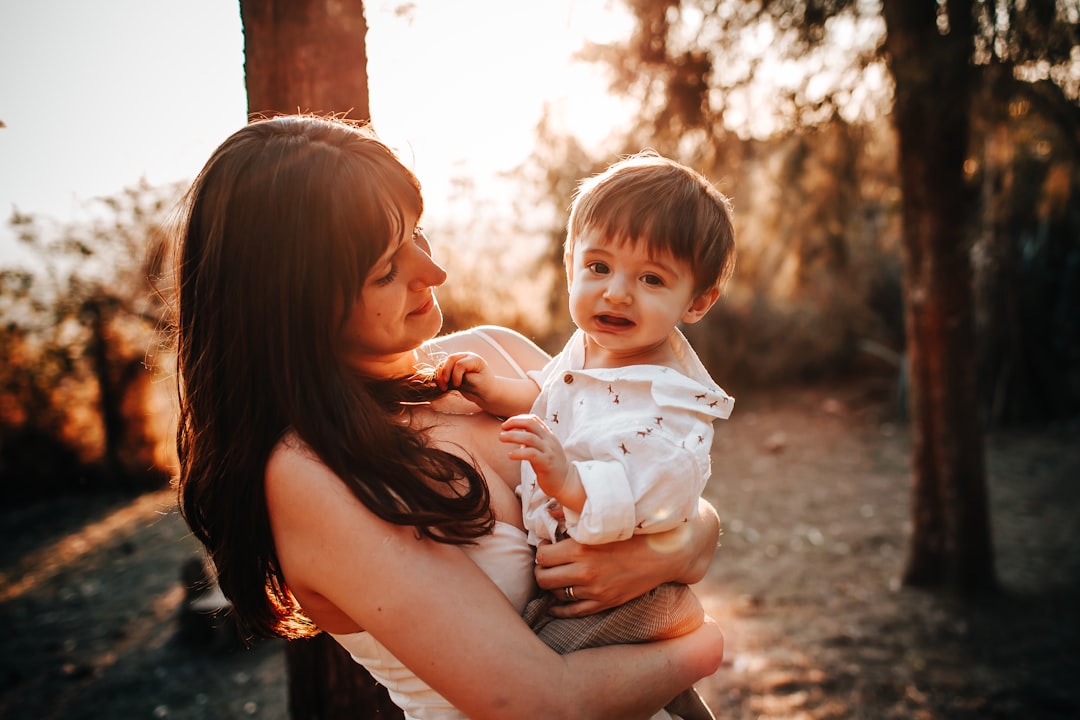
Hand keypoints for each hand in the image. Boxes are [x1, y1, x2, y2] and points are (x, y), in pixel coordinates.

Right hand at [436, 351, 488, 399]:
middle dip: (445, 372)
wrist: (485, 392)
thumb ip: (466, 378)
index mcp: (474, 359)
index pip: (461, 363)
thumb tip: (453, 377)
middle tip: (445, 385)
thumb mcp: (478, 383)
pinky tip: (442, 387)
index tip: (457, 385)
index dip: (456, 374)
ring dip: (440, 376)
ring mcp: (457, 362)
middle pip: (450, 359)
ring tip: (443, 388)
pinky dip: (439, 378)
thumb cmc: (485, 387)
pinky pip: (441, 371)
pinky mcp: (451, 370)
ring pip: (443, 364)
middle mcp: (465, 358)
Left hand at [499, 414, 576, 507]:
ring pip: (529, 437)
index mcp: (548, 436)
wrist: (566, 483)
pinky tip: (510, 455)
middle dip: (514, 422)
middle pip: (531, 424)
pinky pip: (531, 454)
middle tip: (502, 428)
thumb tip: (516, 434)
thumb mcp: (543, 449)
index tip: (506, 424)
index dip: (518, 419)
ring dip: (513, 436)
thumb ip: (533, 440)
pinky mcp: (546, 463)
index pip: (533, 419)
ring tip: (501, 438)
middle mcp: (549, 440)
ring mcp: (548, 451)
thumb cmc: (551, 466)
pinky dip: (519, 453)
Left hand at [533, 504, 715, 617]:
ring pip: (556, 594)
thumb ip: (574, 521)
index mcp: (581, 548)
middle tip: (547, 563)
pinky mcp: (604, 603)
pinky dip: (559, 609)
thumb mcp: (602, 524)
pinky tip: (555, 604)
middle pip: (543, 577)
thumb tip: (551, 516)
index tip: (547, 546)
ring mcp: (594, 591)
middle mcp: (584, 572)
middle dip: (542, 569)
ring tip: (557, 576)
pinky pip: (573, 612)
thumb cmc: (634, 533)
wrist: (664, 554)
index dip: (541, 550)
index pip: (542, 555)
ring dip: (552, 586)